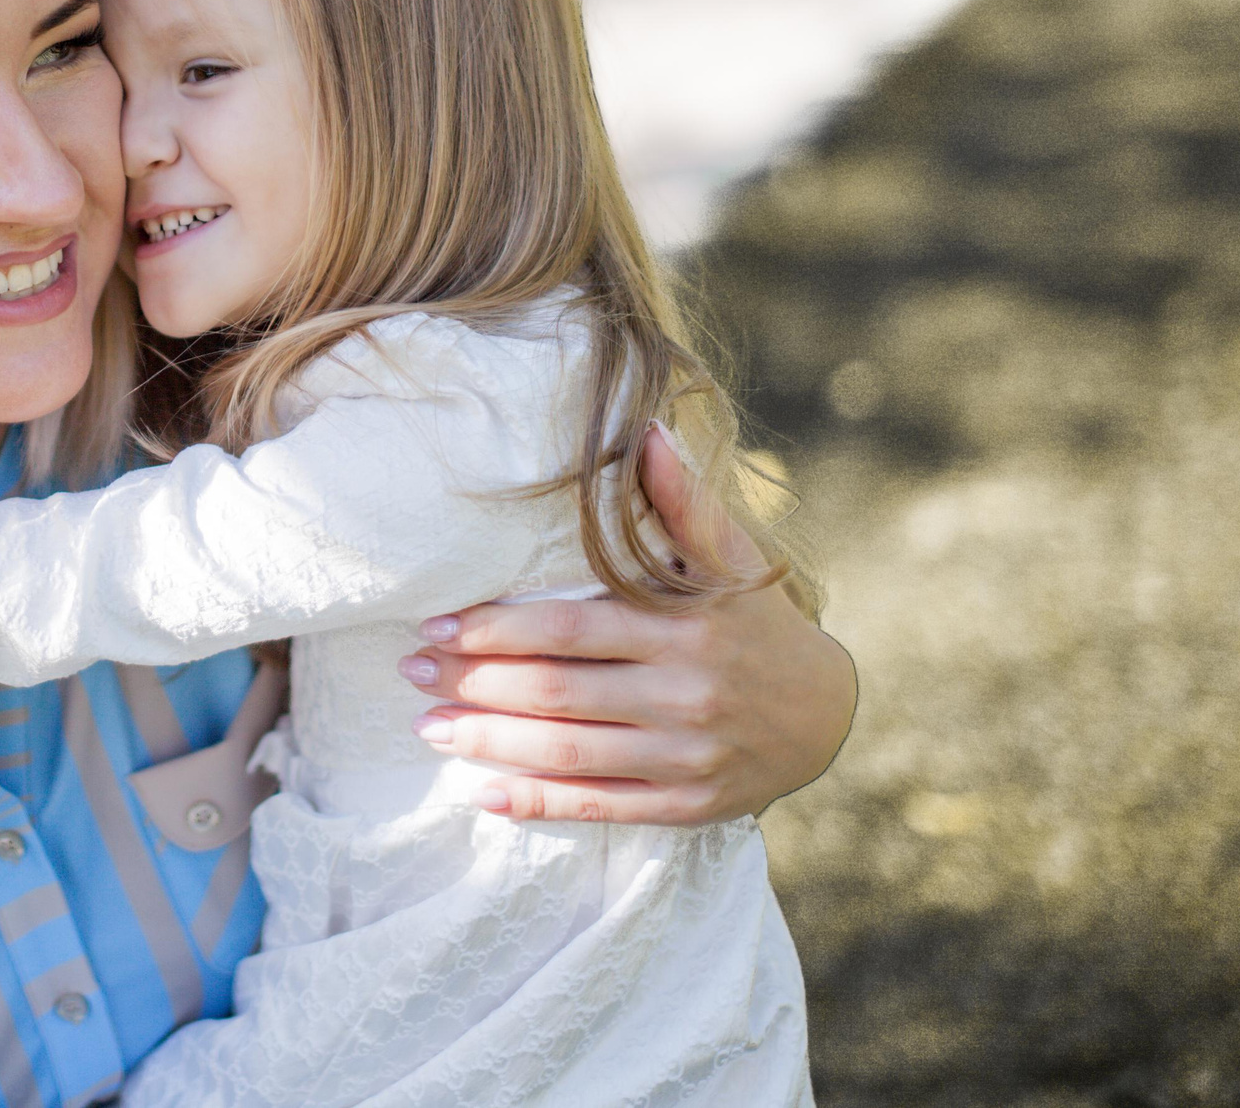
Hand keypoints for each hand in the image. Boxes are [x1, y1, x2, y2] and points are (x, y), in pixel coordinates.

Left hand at [403, 426, 855, 824]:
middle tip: (412, 671)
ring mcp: (686, 756)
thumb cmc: (757, 624)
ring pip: (571, 754)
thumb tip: (645, 431)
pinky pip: (602, 808)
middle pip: (559, 693)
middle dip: (475, 682)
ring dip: (490, 743)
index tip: (437, 624)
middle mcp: (685, 695)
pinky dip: (540, 803)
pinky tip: (484, 795)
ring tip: (429, 728)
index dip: (497, 629)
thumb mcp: (731, 558)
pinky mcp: (687, 805)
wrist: (827, 714)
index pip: (572, 630)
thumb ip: (684, 502)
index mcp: (686, 629)